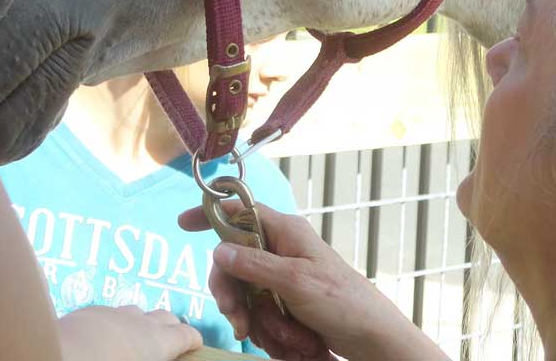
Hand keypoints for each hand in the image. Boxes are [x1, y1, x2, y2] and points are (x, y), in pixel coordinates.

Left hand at [59, 305, 201, 360]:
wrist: (57, 355)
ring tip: (135, 340)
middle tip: (169, 342)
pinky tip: (103, 337)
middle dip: (171, 328)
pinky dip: (114, 323)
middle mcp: (140, 322)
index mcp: (158, 341)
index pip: (186, 335)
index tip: (195, 346)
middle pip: (165, 317)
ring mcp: (113, 313)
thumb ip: (154, 357)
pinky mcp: (87, 312)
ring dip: (141, 323)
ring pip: (136, 312)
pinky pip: (109, 313)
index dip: (192, 341)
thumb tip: (151, 354)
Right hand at [179, 202, 448, 360]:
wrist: (373, 340)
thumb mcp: (296, 282)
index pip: (239, 211)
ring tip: (284, 338)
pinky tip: (290, 344)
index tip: (182, 225)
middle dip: (234, 296)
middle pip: (233, 263)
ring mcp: (282, 277)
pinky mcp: (287, 302)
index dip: (211, 214)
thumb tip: (218, 251)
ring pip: (246, 294)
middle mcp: (280, 249)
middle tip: (238, 320)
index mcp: (285, 231)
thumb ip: (254, 265)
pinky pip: (261, 314)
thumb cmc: (343, 302)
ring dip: (259, 322)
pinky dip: (271, 332)